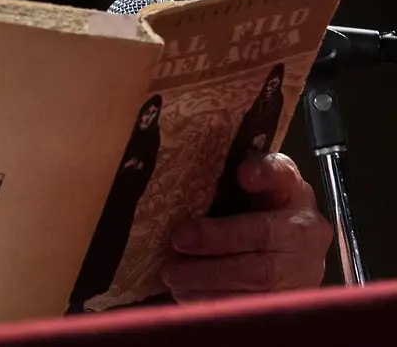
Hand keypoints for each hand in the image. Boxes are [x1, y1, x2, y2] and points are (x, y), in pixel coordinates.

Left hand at [161, 153, 331, 302]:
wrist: (286, 264)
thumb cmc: (253, 218)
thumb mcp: (247, 193)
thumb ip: (238, 178)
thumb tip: (238, 173)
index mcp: (294, 195)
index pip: (283, 175)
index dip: (265, 173)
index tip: (242, 175)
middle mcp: (306, 232)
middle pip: (265, 234)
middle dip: (216, 239)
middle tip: (177, 241)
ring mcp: (304, 270)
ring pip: (259, 277)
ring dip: (208, 277)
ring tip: (172, 273)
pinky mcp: (289, 302)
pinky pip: (252, 306)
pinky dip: (214, 301)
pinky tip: (186, 295)